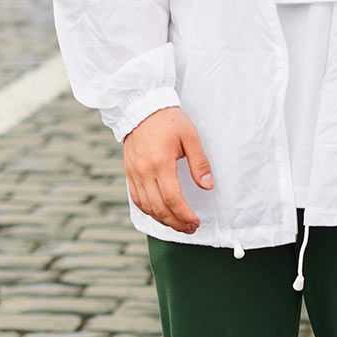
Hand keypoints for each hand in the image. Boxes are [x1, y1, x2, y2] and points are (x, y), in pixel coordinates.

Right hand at [122, 107, 211, 233]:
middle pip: (158, 207)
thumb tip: (208, 186)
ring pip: (146, 207)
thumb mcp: (190, 136)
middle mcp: (144, 171)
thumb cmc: (169, 120)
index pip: (172, 198)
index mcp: (160, 162)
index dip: (184, 214)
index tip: (196, 222)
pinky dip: (148, 211)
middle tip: (190, 228)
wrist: (142, 107)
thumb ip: (199, 163)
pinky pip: (136, 199)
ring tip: (178, 224)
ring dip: (163, 220)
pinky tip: (160, 214)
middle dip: (176, 222)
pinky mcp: (129, 172)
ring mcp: (134, 173)